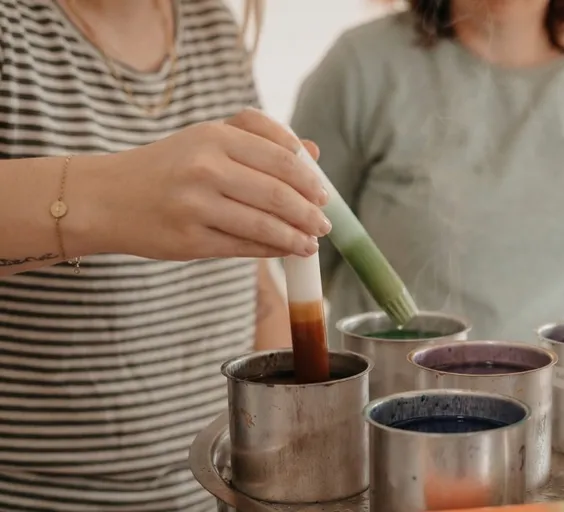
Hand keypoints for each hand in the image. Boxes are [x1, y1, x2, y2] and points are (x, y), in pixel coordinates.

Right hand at [82, 108, 331, 259]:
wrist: (106, 197)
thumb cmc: (168, 167)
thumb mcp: (208, 140)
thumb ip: (260, 141)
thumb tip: (313, 154)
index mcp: (214, 135)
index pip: (281, 156)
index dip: (309, 179)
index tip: (324, 193)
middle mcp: (205, 167)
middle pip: (277, 192)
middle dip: (309, 212)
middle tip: (325, 223)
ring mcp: (195, 204)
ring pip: (263, 224)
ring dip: (296, 237)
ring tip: (311, 243)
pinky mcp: (189, 239)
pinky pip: (243, 247)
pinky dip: (271, 250)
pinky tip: (285, 251)